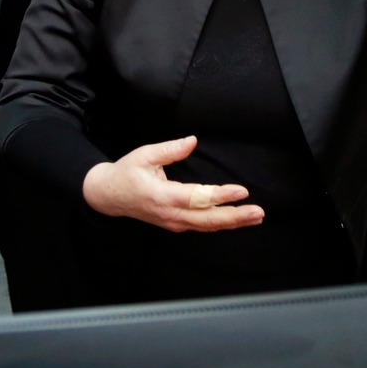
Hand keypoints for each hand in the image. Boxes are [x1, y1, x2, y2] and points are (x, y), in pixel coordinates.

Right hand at [82, 136, 264, 233]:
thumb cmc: (127, 173)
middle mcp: (169, 214)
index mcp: (162, 195)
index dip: (220, 196)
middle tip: (258, 212)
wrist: (108, 196)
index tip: (241, 191)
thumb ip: (169, 149)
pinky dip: (220, 224)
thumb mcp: (144, 155)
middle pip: (207, 219)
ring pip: (206, 226)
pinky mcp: (174, 224)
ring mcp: (172, 222)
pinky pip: (201, 227)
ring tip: (255, 217)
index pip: (197, 198)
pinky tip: (236, 220)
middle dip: (235, 217)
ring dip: (232, 222)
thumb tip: (192, 140)